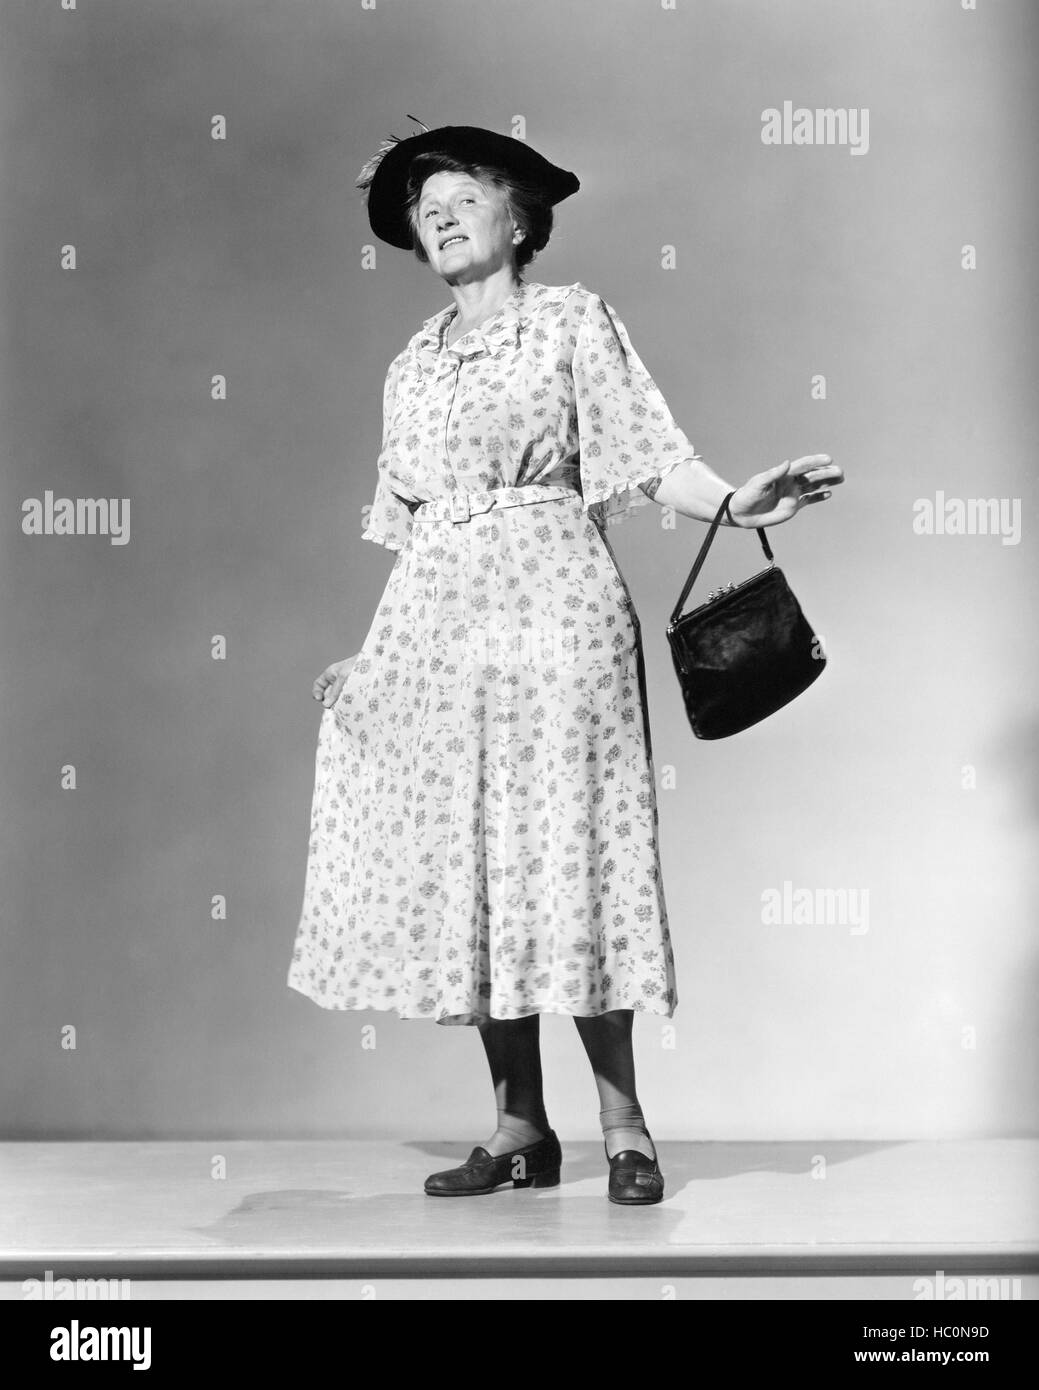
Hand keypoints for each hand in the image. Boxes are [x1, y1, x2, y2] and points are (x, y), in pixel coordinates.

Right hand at [312, 655, 357, 707]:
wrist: (374, 663)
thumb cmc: (357, 665)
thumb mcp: (343, 677)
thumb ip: (335, 691)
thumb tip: (325, 705)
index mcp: (331, 674)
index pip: (319, 685)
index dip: (317, 692)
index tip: (319, 699)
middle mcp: (337, 681)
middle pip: (328, 695)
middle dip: (329, 701)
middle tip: (334, 706)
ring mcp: (345, 687)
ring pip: (337, 699)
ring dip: (338, 704)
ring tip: (343, 706)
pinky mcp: (354, 692)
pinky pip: (346, 700)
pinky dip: (346, 704)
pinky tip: (350, 706)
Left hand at [728, 455, 843, 527]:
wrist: (742, 513)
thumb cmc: (748, 495)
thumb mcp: (759, 483)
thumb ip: (773, 474)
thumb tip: (787, 463)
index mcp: (784, 475)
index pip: (803, 465)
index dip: (816, 462)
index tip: (828, 459)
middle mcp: (791, 482)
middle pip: (812, 475)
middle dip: (826, 473)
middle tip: (840, 472)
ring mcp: (793, 494)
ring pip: (814, 486)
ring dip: (827, 482)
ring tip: (840, 479)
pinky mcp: (793, 506)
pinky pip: (809, 500)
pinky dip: (819, 497)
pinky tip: (829, 493)